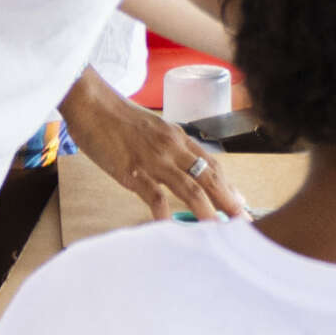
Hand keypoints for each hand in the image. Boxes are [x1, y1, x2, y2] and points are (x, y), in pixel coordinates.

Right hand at [59, 70, 247, 221]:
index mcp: (178, 138)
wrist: (92, 103)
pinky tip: (171, 228)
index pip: (212, 165)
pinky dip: (164, 213)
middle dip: (229, 201)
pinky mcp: (132, 171)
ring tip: (219, 231)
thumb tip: (181, 166)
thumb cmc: (118, 116)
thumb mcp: (153, 129)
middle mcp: (172, 148)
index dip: (229, 186)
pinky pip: (153, 195)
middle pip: (209, 177)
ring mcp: (154, 160)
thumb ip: (168, 147)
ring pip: (189, 188)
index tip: (240, 204)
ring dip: (207, 211)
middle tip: (243, 222)